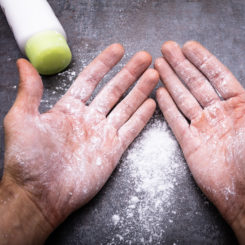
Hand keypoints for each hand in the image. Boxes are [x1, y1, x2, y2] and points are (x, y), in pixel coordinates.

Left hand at [2, 44, 157, 233]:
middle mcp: (88, 118)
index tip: (118, 49)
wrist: (41, 195)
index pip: (91, 79)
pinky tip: (152, 103)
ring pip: (126, 106)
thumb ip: (29, 91)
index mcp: (68, 109)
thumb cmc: (28, 160)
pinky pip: (131, 129)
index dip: (105, 63)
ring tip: (153, 74)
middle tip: (145, 57)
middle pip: (114, 90)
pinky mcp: (113, 150)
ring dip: (140, 90)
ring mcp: (103, 134)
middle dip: (130, 73)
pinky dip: (142, 117)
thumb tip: (23, 62)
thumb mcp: (22, 120)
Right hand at [155, 41, 244, 222]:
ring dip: (170, 80)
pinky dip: (167, 106)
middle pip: (195, 83)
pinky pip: (176, 120)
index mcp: (240, 104)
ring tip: (158, 64)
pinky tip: (159, 92)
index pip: (216, 75)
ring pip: (183, 97)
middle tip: (166, 49)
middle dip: (180, 65)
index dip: (202, 59)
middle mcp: (220, 113)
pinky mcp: (190, 143)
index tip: (188, 46)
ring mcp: (203, 127)